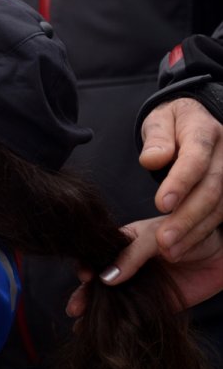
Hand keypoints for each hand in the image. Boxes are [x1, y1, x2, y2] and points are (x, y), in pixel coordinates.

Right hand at [66, 217, 222, 317]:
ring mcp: (138, 286)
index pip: (95, 255)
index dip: (86, 266)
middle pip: (99, 282)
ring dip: (95, 313)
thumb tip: (105, 278)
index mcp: (121, 244)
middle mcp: (126, 265)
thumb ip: (131, 255)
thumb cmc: (186, 231)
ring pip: (112, 301)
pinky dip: (119, 325)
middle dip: (84, 295)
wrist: (219, 251)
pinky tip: (104, 334)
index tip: (84, 276)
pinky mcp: (154, 304)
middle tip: (75, 308)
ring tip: (81, 325)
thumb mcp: (155, 236)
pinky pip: (134, 315)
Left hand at [139, 97, 222, 260]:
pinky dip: (201, 233)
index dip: (180, 183)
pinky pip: (220, 214)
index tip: (161, 204)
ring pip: (219, 206)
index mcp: (204, 131)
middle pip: (210, 189)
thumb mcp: (159, 120)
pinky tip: (182, 247)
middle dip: (187, 217)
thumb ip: (156, 138)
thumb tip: (152, 159)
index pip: (195, 159)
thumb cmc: (172, 122)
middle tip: (162, 240)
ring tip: (169, 250)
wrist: (196, 118)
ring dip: (194, 231)